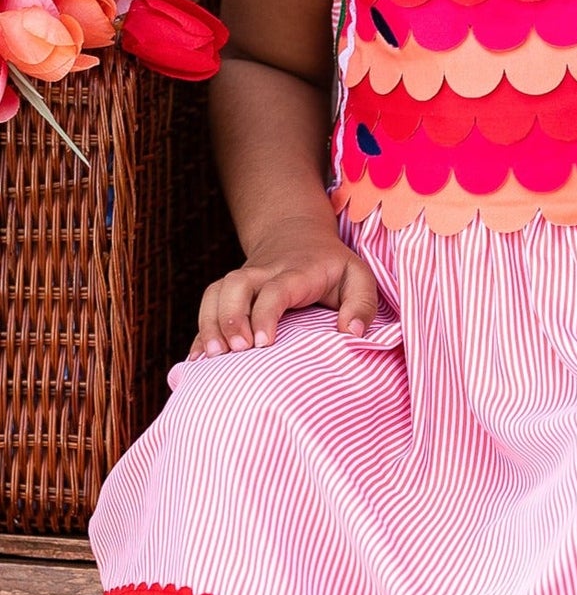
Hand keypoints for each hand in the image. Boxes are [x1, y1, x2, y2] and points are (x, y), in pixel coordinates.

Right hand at [190, 218, 379, 356]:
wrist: (296, 234)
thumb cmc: (332, 265)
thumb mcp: (359, 277)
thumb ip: (362, 304)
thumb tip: (353, 332)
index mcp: (296, 271)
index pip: (275, 288)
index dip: (264, 314)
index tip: (262, 343)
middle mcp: (264, 272)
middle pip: (235, 285)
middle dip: (230, 317)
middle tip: (235, 351)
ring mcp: (243, 280)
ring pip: (215, 292)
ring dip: (209, 323)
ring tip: (211, 358)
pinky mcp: (230, 292)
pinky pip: (208, 306)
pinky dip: (200, 332)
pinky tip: (196, 360)